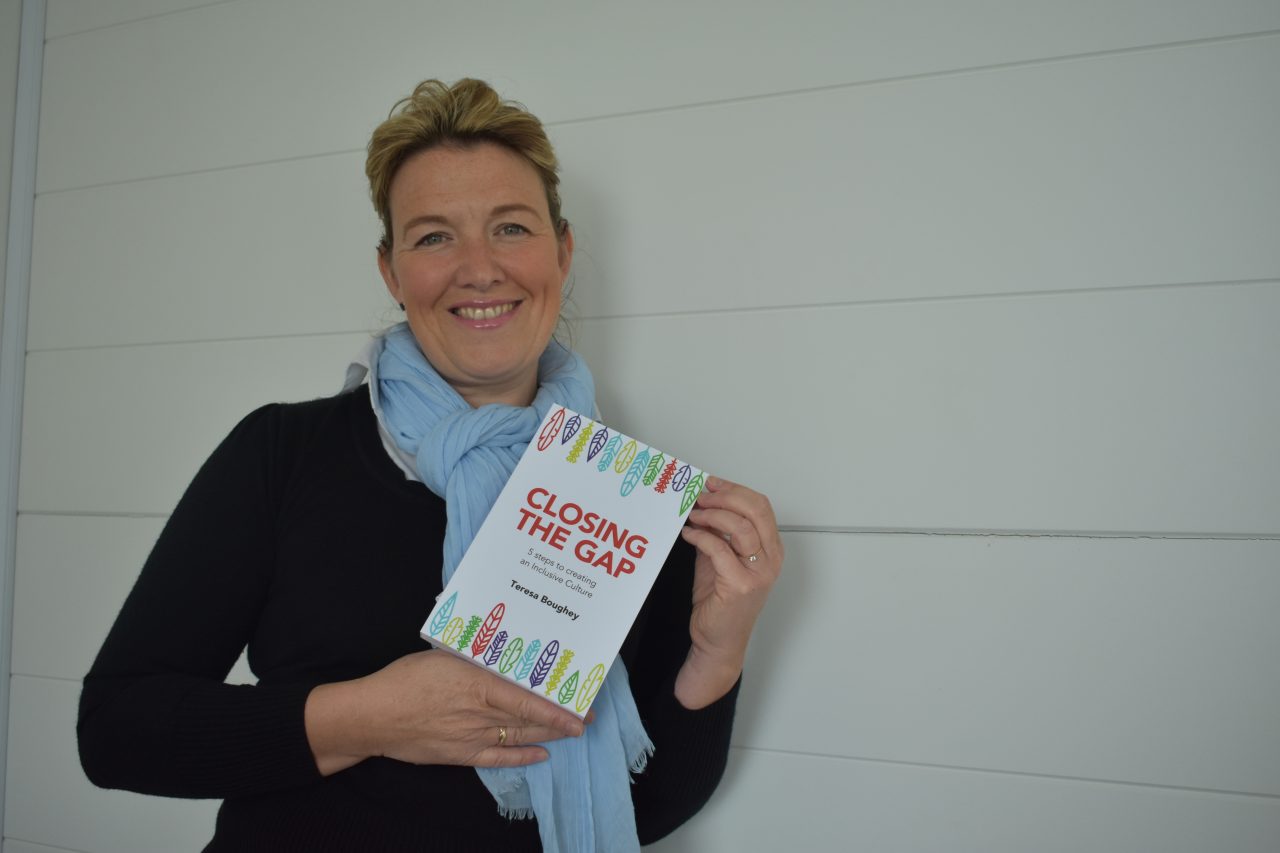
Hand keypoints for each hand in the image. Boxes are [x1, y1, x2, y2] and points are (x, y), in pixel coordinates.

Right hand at [305, 650, 585, 774]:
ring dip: (548, 735)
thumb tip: (502, 652)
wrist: (373, 717)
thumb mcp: (444, 657)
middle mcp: (479, 714)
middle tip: (587, 716)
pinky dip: (522, 756)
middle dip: (561, 719)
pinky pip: (499, 757)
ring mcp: (471, 737)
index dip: (556, 707)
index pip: (526, 700)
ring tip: (571, 731)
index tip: (580, 708)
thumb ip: (475, 658)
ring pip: (519, 737)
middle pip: (529, 719)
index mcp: (476, 684)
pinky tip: (541, 753)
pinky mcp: (461, 755)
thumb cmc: (405, 679)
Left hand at [676, 476, 782, 708]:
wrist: (718, 641)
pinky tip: (688, 535)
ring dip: (712, 514)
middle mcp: (770, 559)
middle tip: (701, 496)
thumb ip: (717, 534)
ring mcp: (758, 572)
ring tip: (693, 514)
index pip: (761, 506)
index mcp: (771, 549)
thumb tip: (702, 506)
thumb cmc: (720, 603)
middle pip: (755, 509)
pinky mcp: (740, 585)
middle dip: (725, 496)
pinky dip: (701, 536)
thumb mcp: (719, 560)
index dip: (735, 489)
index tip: (711, 483)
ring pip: (740, 526)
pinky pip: (719, 549)